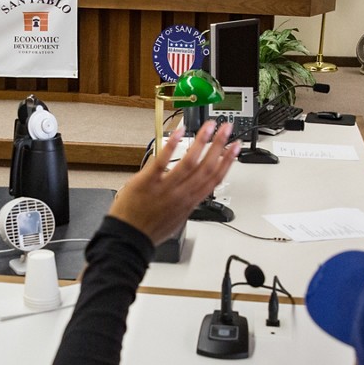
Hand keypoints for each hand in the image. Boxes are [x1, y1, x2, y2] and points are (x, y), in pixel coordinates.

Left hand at [110, 122, 238, 244]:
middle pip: (207, 166)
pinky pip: (162, 161)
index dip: (228, 161)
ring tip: (209, 126)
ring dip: (202, 141)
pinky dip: (172, 145)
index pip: (215, 178)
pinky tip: (180, 131)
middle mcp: (182, 194)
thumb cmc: (150, 230)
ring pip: (190, 161)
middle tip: (226, 128)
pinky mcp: (147, 181)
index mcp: (191, 202)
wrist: (129, 238)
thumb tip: (193, 193)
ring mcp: (165, 187)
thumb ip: (187, 203)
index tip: (235, 147)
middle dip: (219, 145)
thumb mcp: (177, 219)